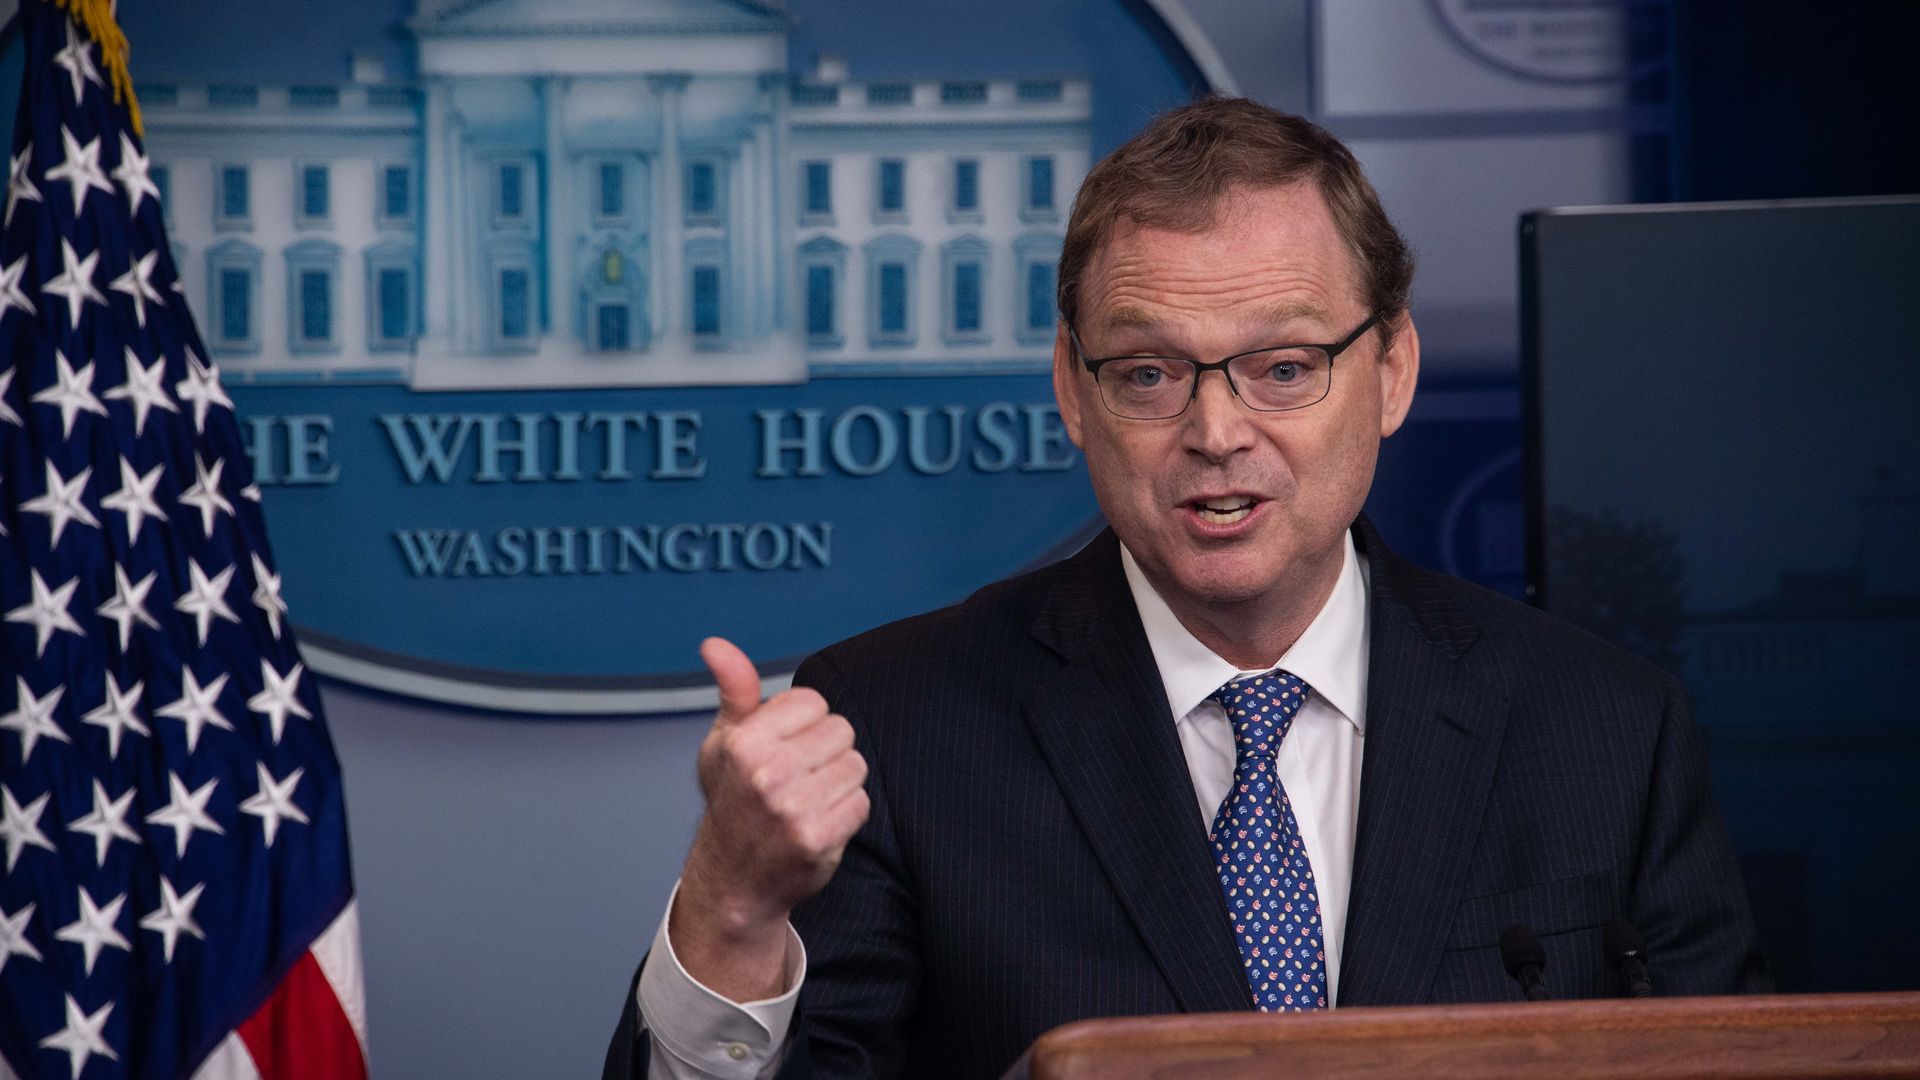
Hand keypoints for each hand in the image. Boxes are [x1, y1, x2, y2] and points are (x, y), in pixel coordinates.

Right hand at [670, 637, 869, 1000]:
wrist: (733, 881)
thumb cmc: (732, 802)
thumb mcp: (723, 743)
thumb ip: (734, 690)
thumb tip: (715, 644)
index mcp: (743, 743)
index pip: (813, 701)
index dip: (805, 722)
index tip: (784, 747)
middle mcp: (765, 774)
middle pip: (841, 730)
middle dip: (826, 750)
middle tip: (799, 776)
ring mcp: (792, 808)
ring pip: (856, 765)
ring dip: (840, 781)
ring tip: (809, 798)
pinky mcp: (818, 838)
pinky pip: (861, 802)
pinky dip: (847, 811)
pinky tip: (819, 821)